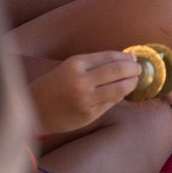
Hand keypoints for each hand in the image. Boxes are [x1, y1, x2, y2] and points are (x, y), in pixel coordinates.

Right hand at [27, 51, 141, 134]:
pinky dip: (119, 96)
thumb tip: (125, 61)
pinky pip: (111, 103)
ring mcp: (85, 99)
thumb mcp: (68, 68)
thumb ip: (93, 65)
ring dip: (132, 83)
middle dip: (134, 69)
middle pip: (119, 71)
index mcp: (75, 65)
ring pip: (120, 89)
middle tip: (139, 69)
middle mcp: (81, 81)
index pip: (110, 57)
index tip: (133, 59)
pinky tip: (119, 93)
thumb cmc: (52, 86)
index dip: (125, 58)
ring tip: (134, 81)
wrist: (32, 111)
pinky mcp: (89, 115)